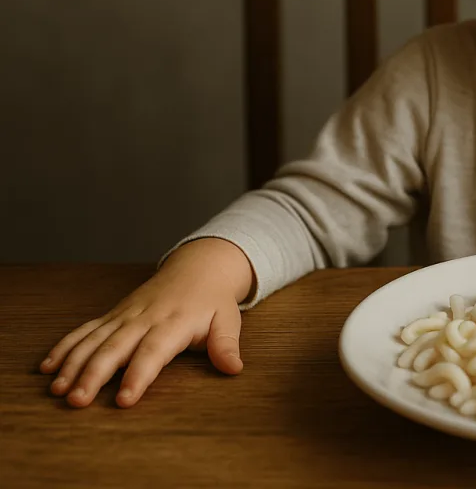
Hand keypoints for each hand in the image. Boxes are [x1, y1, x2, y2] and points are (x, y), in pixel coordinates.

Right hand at [40, 237, 252, 407]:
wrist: (197, 268)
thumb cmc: (212, 301)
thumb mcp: (228, 319)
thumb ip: (226, 344)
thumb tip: (234, 367)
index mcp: (173, 322)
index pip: (153, 352)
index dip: (138, 376)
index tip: (124, 401)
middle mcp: (144, 318)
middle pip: (114, 348)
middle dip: (94, 375)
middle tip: (77, 401)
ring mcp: (124, 316)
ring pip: (94, 340)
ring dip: (73, 364)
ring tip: (57, 389)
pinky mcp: (113, 315)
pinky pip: (85, 330)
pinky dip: (65, 347)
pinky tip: (48, 367)